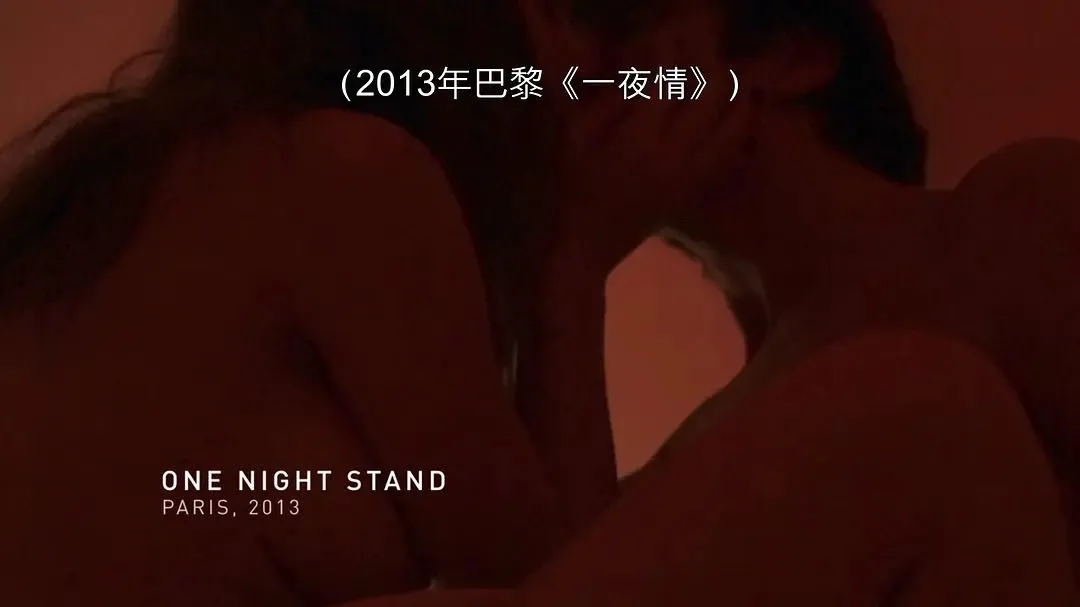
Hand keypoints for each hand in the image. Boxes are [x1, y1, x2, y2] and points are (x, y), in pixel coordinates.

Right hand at [519, 0, 755, 273]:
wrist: (578, 253)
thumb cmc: (560, 193)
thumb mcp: (571, 139)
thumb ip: (609, 100)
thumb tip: (639, 66)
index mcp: (639, 140)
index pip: (667, 79)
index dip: (667, 49)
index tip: (663, 31)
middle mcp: (675, 156)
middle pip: (711, 94)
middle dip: (707, 61)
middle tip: (696, 43)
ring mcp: (688, 175)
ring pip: (730, 123)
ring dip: (732, 90)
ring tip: (724, 69)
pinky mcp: (692, 190)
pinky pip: (727, 152)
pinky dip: (736, 125)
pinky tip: (735, 109)